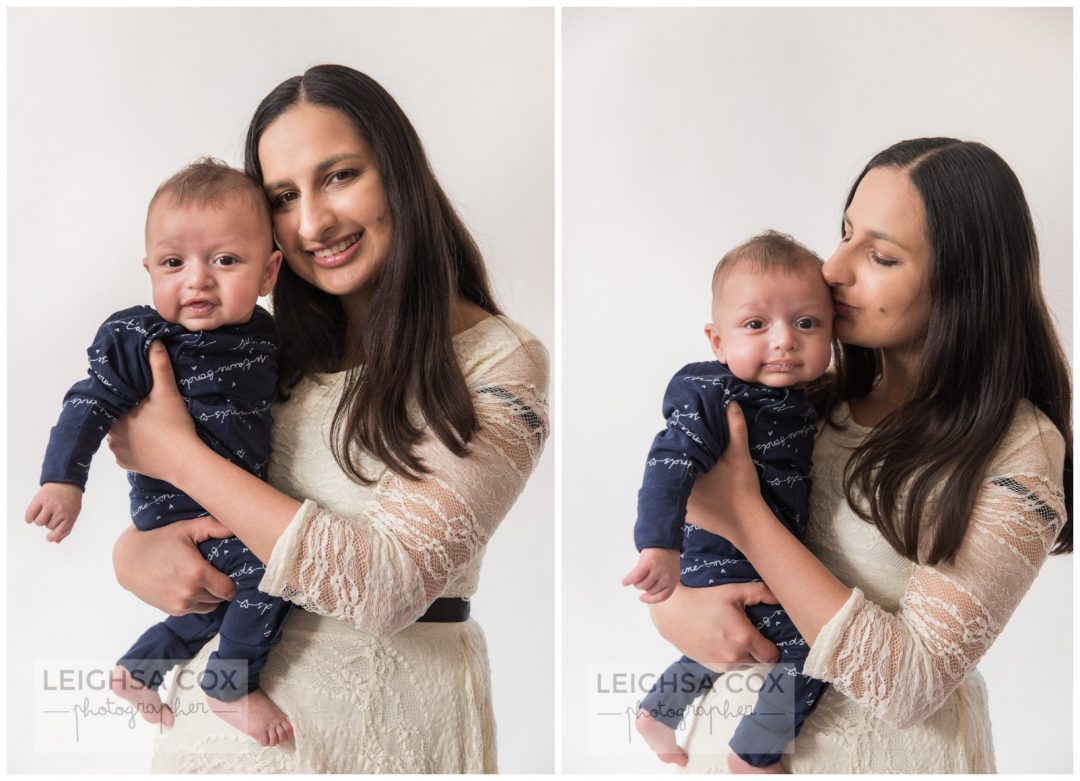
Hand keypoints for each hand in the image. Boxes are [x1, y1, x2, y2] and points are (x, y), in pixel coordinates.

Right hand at [26, 482, 82, 542]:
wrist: (67, 481)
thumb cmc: (70, 499)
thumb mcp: (73, 512)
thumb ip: (66, 528)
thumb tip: (56, 541)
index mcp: (71, 514)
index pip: (61, 531)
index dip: (54, 536)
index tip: (49, 538)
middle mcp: (60, 510)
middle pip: (48, 527)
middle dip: (50, 522)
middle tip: (53, 514)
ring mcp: (50, 504)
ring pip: (39, 522)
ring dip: (40, 520)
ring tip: (44, 513)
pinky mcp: (40, 498)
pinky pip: (30, 514)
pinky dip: (29, 518)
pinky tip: (30, 518)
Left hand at [107, 341, 199, 482]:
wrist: (185, 461)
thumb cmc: (174, 425)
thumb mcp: (167, 392)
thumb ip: (159, 366)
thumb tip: (154, 342)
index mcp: (115, 414)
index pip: (112, 402)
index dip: (121, 397)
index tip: (133, 395)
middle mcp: (111, 435)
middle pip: (114, 419)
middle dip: (125, 414)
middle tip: (144, 410)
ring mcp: (118, 452)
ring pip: (119, 437)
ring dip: (128, 432)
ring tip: (146, 427)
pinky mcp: (127, 465)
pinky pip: (126, 453)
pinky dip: (134, 449)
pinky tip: (147, 444)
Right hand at [112, 517, 235, 614]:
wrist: (129, 559)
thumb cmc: (159, 540)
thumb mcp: (186, 528)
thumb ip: (213, 527)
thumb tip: (237, 526)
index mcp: (196, 574)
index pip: (228, 589)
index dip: (232, 581)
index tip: (230, 571)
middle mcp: (189, 593)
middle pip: (220, 598)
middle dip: (222, 586)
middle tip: (217, 572)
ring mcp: (180, 605)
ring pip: (209, 606)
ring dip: (211, 595)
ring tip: (204, 579)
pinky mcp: (172, 610)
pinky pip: (195, 610)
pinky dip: (198, 601)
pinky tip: (191, 586)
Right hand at [623, 548, 679, 602]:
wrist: (664, 538)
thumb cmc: (666, 556)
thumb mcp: (670, 571)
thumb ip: (663, 583)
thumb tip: (646, 595)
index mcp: (673, 580)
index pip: (662, 596)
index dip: (651, 599)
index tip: (641, 598)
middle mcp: (666, 577)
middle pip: (649, 590)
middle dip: (644, 585)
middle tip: (643, 576)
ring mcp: (657, 571)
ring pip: (641, 585)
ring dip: (636, 581)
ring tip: (638, 573)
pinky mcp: (647, 564)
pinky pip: (634, 577)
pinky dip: (628, 580)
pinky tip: (624, 582)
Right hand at [650, 581, 780, 668]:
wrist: (674, 612)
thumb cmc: (704, 599)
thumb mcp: (734, 592)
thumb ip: (761, 593)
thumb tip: (780, 595)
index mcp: (744, 638)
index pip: (772, 656)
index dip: (773, 648)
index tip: (768, 640)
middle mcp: (735, 656)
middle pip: (759, 662)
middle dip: (758, 651)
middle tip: (749, 635)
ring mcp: (722, 664)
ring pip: (744, 665)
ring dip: (744, 655)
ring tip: (733, 637)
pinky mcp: (711, 666)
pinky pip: (729, 666)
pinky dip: (729, 658)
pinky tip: (721, 642)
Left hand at [685, 402, 764, 545]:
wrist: (747, 524)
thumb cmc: (741, 489)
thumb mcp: (739, 455)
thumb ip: (734, 428)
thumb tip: (730, 402)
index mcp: (685, 472)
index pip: (673, 450)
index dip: (679, 439)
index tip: (687, 431)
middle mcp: (676, 489)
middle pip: (673, 465)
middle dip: (681, 454)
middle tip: (692, 443)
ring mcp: (679, 504)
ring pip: (676, 480)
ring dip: (683, 470)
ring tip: (694, 459)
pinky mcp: (686, 515)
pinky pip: (681, 495)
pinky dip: (687, 486)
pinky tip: (698, 480)